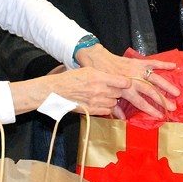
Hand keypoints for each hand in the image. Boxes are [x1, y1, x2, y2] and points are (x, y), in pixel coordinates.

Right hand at [10, 67, 130, 115]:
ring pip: (114, 102)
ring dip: (112, 100)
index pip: (123, 82)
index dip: (126, 83)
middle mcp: (99, 89)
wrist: (56, 91)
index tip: (125, 83)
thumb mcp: (87, 70)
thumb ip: (103, 74)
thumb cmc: (70, 78)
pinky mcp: (91, 110)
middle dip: (117, 91)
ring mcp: (96, 101)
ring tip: (104, 95)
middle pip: (119, 93)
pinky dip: (107, 108)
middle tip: (112, 88)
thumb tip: (116, 77)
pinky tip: (101, 103)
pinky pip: (107, 111)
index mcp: (98, 76)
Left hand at [75, 44, 179, 114]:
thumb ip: (115, 106)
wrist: (95, 58)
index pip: (140, 102)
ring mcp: (137, 70)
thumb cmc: (100, 76)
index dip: (151, 110)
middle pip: (150, 92)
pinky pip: (153, 63)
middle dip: (162, 100)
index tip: (160, 115)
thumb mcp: (105, 93)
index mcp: (125, 90)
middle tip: (173, 107)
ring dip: (166, 85)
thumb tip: (122, 118)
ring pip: (154, 79)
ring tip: (176, 92)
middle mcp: (133, 80)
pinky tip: (173, 66)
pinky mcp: (138, 61)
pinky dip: (163, 64)